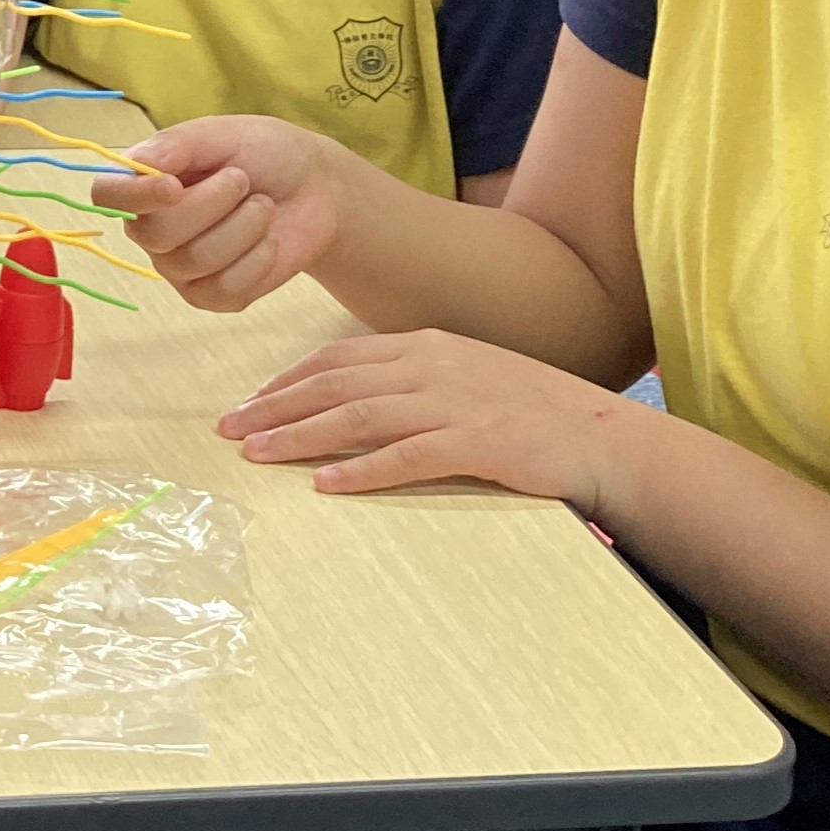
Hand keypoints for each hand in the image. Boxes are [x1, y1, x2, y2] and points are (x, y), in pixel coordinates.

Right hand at [90, 117, 344, 311]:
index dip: (134, 196)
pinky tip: (269, 241)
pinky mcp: (212, 296)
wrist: (317, 190)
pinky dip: (257, 260)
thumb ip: (180, 144)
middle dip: (210, 204)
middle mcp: (153, 228)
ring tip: (263, 207)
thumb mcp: (225, 133)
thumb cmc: (266, 154)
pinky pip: (224, 289)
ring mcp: (180, 267)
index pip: (107, 196)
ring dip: (243, 227)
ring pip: (193, 260)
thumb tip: (140, 161)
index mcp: (146, 183)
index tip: (174, 186)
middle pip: (153, 233)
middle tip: (242, 181)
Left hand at [218, 329, 643, 508]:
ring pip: (358, 416)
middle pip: (334, 383)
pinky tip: (326, 484)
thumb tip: (351, 401)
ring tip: (258, 454)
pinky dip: (361, 470)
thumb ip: (412, 381)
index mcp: (426, 346)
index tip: (247, 404)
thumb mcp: (465, 378)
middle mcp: (433, 367)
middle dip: (275, 407)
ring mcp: (455, 403)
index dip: (285, 381)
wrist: (600, 435)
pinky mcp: (477, 442)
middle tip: (229, 430)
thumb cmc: (529, 412)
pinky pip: (406, 457)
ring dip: (301, 436)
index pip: (337, 358)